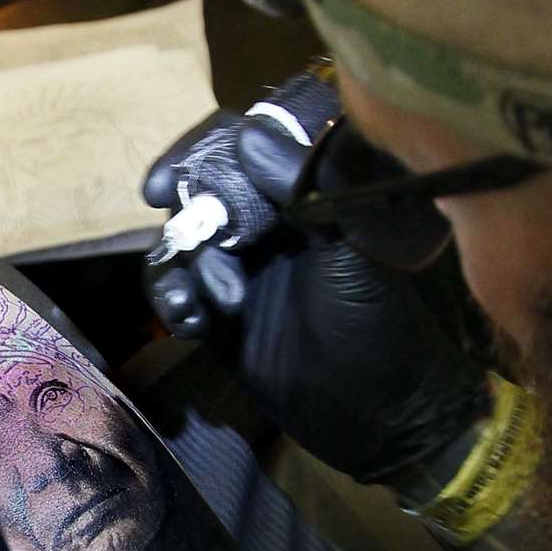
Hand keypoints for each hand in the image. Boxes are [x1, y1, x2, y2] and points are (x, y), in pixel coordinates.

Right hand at [143, 117, 488, 482]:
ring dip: (185, 267)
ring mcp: (240, 268)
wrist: (370, 417)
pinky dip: (174, 301)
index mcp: (307, 194)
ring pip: (182, 242)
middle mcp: (269, 221)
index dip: (207, 148)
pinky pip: (176, 290)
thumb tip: (248, 133)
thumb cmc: (377, 326)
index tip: (178, 177)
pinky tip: (193, 325)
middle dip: (190, 210)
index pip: (247, 142)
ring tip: (216, 304)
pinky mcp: (216, 316)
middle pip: (202, 187)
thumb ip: (306, 185)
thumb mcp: (351, 246)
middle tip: (183, 231)